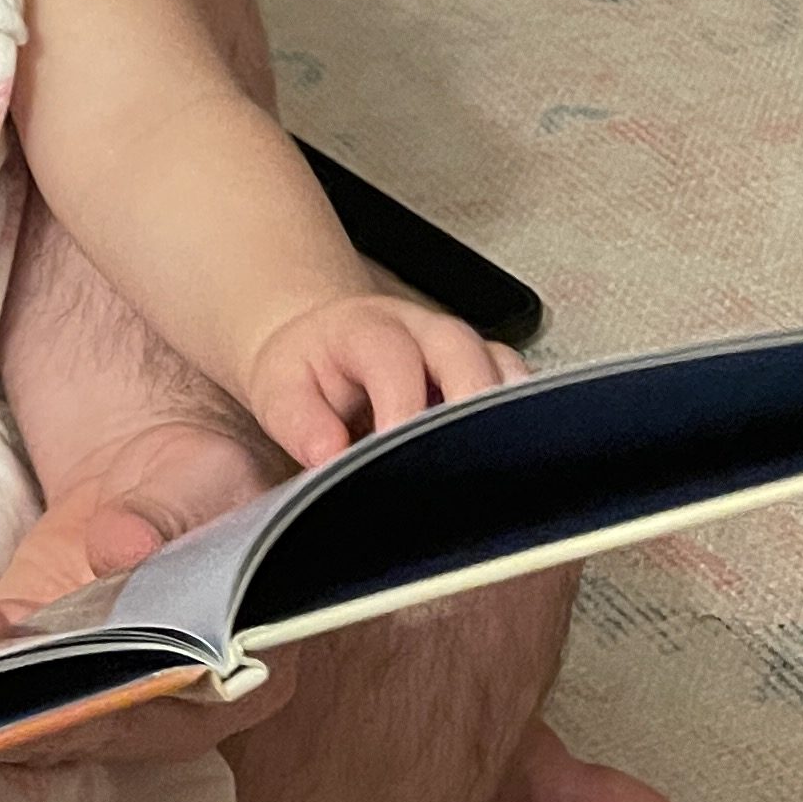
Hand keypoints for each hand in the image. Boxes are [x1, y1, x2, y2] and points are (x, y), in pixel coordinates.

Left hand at [0, 440, 294, 764]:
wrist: (168, 474)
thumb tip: (119, 545)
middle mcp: (154, 702)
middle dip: (3, 718)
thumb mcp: (215, 485)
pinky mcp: (31, 644)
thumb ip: (171, 520)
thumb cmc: (216, 487)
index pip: (164, 706)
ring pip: (14, 693)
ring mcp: (83, 677)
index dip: (103, 711)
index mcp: (234, 677)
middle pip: (75, 720)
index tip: (49, 712)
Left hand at [241, 291, 522, 466]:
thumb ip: (299, 422)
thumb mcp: (280, 391)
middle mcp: (425, 331)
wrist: (324, 346)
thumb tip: (329, 456)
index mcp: (368, 328)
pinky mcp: (489, 374)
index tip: (395, 451)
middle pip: (466, 354)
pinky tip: (512, 469)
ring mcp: (465, 350)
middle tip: (461, 468)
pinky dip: (521, 426)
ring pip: (504, 372)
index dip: (400, 405)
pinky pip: (522, 392)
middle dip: (468, 409)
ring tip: (495, 473)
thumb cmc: (306, 374)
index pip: (392, 357)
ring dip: (503, 420)